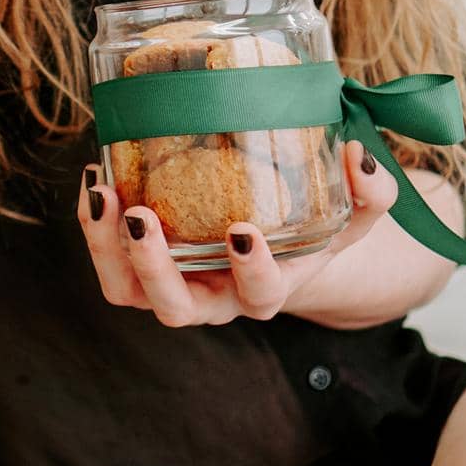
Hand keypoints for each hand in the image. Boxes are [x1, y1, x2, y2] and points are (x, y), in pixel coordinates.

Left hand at [78, 140, 398, 326]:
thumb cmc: (311, 227)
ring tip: (101, 194)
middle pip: (176, 309)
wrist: (277, 240)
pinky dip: (96, 226)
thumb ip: (369, 193)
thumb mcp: (351, 213)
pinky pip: (110, 261)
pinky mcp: (142, 266)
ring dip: (108, 249)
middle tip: (143, 218)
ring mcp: (174, 285)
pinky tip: (96, 177)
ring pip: (128, 291)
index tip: (243, 230)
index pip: (259, 295)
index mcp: (267, 287)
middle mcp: (215, 297)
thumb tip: (356, 156)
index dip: (251, 270)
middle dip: (154, 269)